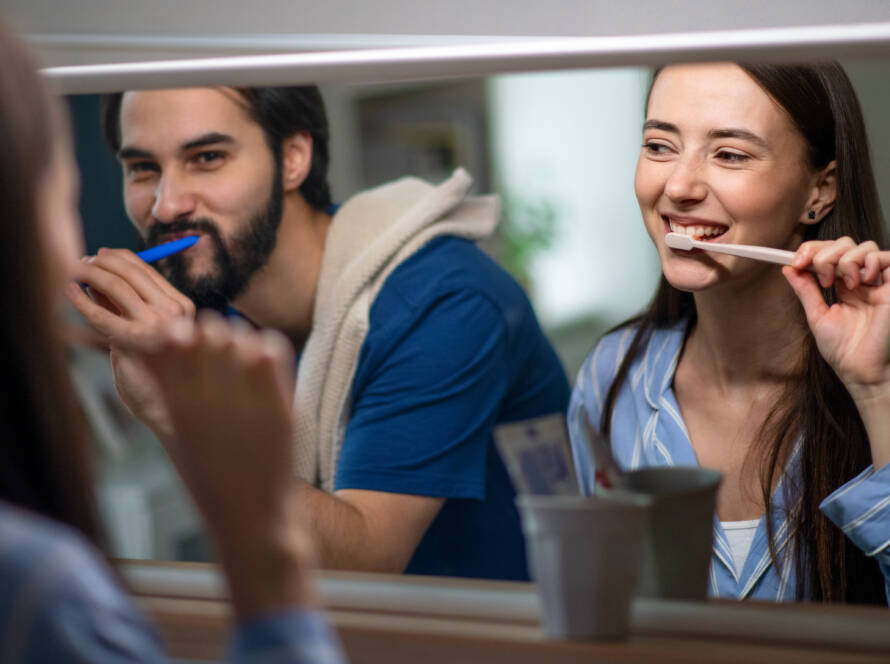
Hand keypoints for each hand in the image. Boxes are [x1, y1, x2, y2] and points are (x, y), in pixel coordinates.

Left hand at [66, 248, 195, 437]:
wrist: (166, 407)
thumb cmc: (157, 372)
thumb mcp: (145, 331)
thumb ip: (127, 307)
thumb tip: (99, 279)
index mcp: (181, 306)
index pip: (147, 270)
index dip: (120, 257)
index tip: (101, 254)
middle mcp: (173, 312)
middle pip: (132, 272)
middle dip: (102, 262)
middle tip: (83, 262)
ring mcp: (157, 325)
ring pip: (117, 286)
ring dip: (90, 275)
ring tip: (74, 272)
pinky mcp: (135, 342)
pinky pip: (102, 315)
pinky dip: (81, 302)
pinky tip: (70, 293)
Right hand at [119, 311, 315, 614]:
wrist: (253, 519)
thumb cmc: (210, 479)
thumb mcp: (177, 433)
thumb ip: (166, 388)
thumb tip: (149, 347)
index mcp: (178, 405)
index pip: (171, 338)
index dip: (179, 333)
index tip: (185, 342)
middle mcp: (209, 398)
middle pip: (209, 329)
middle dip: (212, 334)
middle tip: (218, 351)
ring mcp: (247, 401)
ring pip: (242, 335)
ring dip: (241, 341)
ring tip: (242, 363)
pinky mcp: (280, 406)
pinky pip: (273, 350)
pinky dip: (268, 348)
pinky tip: (264, 366)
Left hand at [785, 237, 889, 400]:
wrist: (862, 370)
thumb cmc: (844, 350)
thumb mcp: (818, 316)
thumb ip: (806, 291)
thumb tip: (788, 268)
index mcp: (842, 286)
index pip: (828, 253)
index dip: (811, 251)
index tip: (796, 262)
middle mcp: (861, 281)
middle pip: (845, 244)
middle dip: (825, 254)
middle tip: (821, 278)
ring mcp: (878, 282)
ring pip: (864, 247)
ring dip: (845, 260)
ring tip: (844, 285)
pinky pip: (886, 257)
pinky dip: (869, 261)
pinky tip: (861, 281)